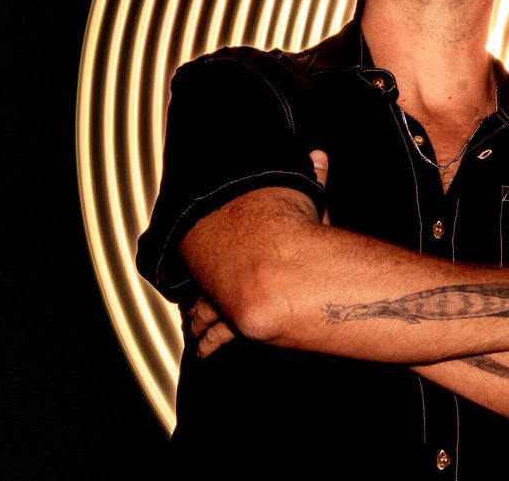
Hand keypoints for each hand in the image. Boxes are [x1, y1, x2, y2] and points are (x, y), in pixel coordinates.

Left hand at [182, 149, 331, 358]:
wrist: (292, 280)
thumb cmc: (301, 243)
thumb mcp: (312, 204)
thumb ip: (313, 179)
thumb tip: (318, 156)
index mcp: (236, 240)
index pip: (211, 245)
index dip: (204, 252)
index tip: (197, 252)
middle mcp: (224, 271)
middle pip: (203, 280)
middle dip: (197, 290)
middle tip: (190, 297)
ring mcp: (226, 300)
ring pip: (202, 311)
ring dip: (197, 318)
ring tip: (191, 325)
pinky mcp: (235, 327)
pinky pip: (216, 338)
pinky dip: (208, 344)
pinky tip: (204, 351)